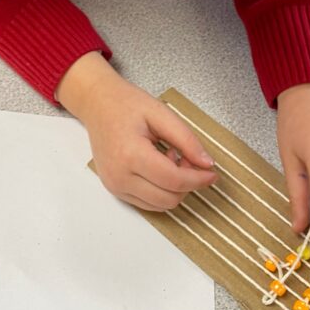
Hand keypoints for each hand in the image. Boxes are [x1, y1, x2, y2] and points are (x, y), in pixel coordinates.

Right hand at [56, 52, 216, 209]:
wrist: (97, 105)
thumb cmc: (125, 104)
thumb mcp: (161, 113)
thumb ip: (187, 139)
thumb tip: (207, 164)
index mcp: (131, 154)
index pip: (174, 180)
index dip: (198, 179)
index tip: (212, 173)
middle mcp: (120, 176)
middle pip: (169, 198)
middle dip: (187, 183)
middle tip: (188, 158)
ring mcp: (115, 186)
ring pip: (160, 205)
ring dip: (174, 188)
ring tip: (170, 159)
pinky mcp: (115, 190)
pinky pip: (148, 203)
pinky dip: (161, 191)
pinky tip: (159, 168)